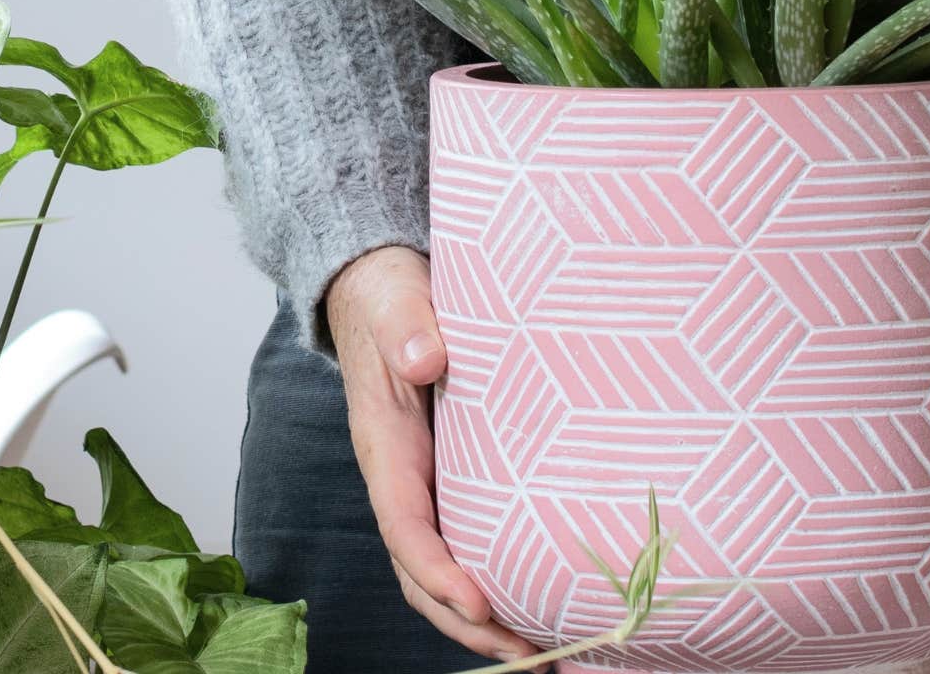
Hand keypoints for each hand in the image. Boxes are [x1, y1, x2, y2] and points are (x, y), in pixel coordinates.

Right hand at [326, 246, 544, 665]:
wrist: (383, 292)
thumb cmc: (392, 298)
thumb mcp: (398, 303)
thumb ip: (407, 329)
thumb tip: (427, 358)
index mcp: (386, 448)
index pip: (404, 525)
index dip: (438, 572)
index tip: (480, 604)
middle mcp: (403, 480)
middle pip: (423, 572)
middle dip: (469, 622)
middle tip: (529, 656)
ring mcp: (428, 487)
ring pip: (445, 570)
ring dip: (486, 620)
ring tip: (544, 655)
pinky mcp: (454, 482)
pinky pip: (469, 546)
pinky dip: (499, 586)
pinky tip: (545, 604)